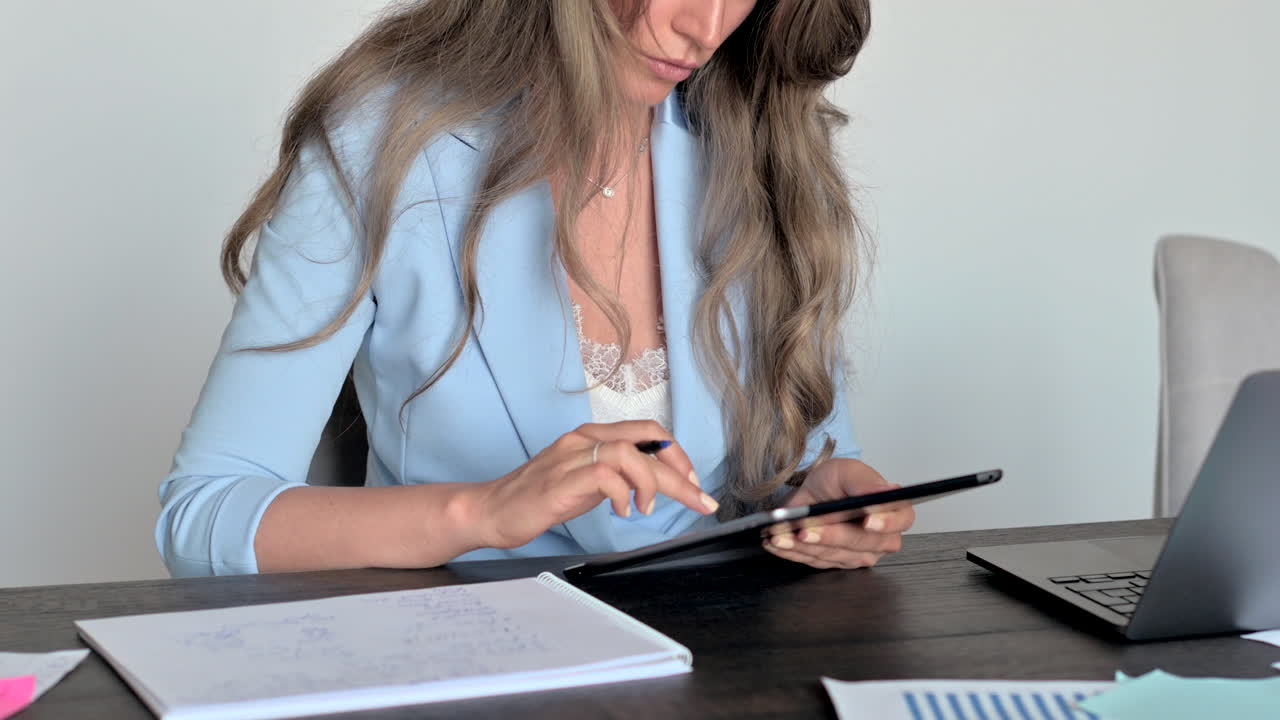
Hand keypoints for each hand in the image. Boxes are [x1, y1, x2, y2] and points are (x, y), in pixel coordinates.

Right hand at [472, 421, 718, 548]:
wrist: (492, 510)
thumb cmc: (540, 498)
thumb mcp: (589, 484)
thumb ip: (618, 476)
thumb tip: (652, 483)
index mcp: (592, 437)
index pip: (647, 431)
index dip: (676, 453)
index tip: (692, 482)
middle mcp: (584, 439)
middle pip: (646, 440)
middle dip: (680, 471)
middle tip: (699, 499)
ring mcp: (571, 458)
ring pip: (629, 453)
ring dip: (652, 482)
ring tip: (648, 509)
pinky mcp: (560, 481)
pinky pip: (604, 475)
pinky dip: (623, 493)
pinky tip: (623, 511)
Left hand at [763, 458, 913, 569]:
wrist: (814, 492)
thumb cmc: (837, 481)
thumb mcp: (848, 471)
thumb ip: (865, 482)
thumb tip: (885, 493)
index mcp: (894, 511)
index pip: (900, 520)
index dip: (886, 521)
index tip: (868, 520)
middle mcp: (881, 538)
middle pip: (862, 543)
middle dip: (831, 536)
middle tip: (806, 529)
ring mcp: (858, 554)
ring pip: (834, 555)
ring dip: (805, 546)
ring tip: (781, 536)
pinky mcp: (835, 562)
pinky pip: (814, 561)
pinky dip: (792, 552)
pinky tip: (777, 542)